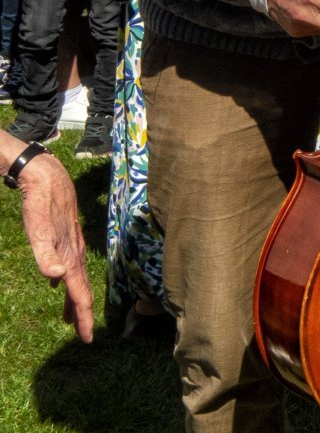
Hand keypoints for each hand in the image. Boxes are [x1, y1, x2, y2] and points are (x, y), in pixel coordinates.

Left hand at [13, 138, 94, 341]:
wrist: (46, 177)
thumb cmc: (40, 204)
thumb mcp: (37, 229)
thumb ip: (44, 255)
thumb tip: (56, 280)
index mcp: (69, 257)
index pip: (80, 293)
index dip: (84, 317)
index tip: (86, 338)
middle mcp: (74, 255)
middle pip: (81, 290)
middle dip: (83, 313)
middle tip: (83, 335)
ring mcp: (72, 246)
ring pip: (76, 279)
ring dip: (75, 299)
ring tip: (72, 317)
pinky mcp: (66, 239)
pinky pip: (70, 267)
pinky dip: (67, 282)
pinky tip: (58, 283)